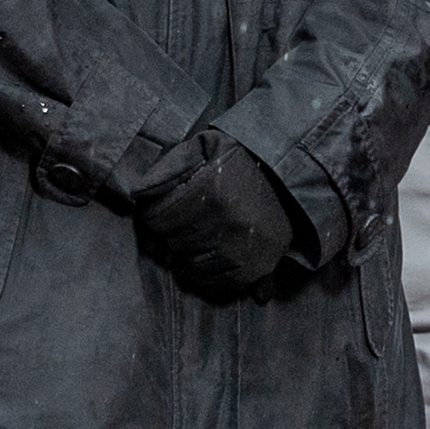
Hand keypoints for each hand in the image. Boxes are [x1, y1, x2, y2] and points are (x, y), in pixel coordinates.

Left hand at [136, 131, 294, 298]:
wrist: (291, 177)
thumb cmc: (241, 159)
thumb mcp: (204, 146)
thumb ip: (169, 167)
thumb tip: (138, 194)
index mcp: (211, 191)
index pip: (157, 218)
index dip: (152, 216)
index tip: (159, 211)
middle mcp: (225, 224)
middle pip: (172, 243)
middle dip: (168, 235)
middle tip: (176, 224)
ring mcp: (241, 250)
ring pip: (188, 266)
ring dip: (183, 255)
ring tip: (191, 238)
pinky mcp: (254, 269)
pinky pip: (213, 282)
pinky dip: (202, 273)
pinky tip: (204, 256)